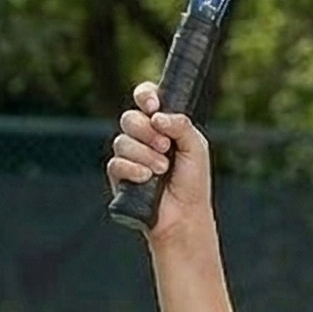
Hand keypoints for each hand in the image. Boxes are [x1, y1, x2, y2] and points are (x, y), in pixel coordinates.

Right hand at [106, 82, 212, 238]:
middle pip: (130, 118)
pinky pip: (116, 163)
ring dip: (145, 155)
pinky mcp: (118, 176)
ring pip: (122, 141)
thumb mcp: (196, 147)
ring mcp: (129, 156)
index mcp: (162, 125)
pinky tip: (147, 179)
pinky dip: (134, 169)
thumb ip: (181, 125)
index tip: (154, 107)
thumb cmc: (193, 182)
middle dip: (147, 131)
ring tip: (162, 169)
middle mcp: (143, 137)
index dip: (145, 96)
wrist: (185, 215)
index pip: (146, 98)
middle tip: (165, 147)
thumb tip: (157, 116)